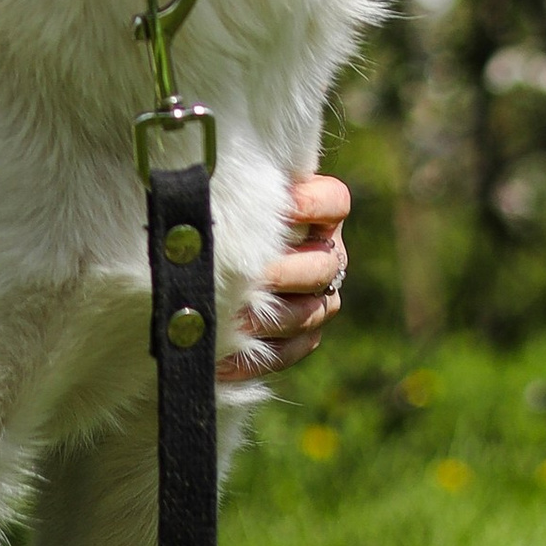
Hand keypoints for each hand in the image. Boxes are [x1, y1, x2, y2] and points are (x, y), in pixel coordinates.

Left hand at [221, 171, 349, 384]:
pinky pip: (295, 348)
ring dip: (271, 320)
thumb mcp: (235, 192)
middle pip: (322, 265)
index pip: (334, 201)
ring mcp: (322, 295)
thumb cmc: (222, 209)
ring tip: (231, 320)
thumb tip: (210, 189)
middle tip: (245, 278)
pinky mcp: (307, 332)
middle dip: (281, 273)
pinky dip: (263, 356)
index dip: (311, 204)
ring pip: (312, 312)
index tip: (280, 206)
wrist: (217, 251)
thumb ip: (236, 191)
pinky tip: (227, 356)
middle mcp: (328, 252)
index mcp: (321, 209)